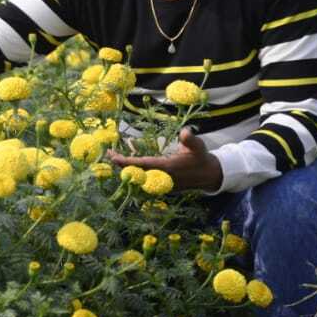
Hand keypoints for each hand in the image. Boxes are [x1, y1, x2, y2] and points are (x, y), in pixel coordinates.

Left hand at [105, 127, 222, 191]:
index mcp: (168, 168)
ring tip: (114, 155)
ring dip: (126, 167)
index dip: (128, 162)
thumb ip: (191, 140)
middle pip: (136, 172)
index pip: (143, 165)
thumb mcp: (199, 146)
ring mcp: (160, 183)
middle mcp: (161, 178)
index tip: (114, 158)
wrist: (208, 175)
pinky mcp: (161, 185)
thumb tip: (185, 132)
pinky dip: (134, 170)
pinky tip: (127, 160)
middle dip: (122, 164)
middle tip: (109, 154)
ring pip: (139, 176)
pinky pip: (144, 178)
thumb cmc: (201, 158)